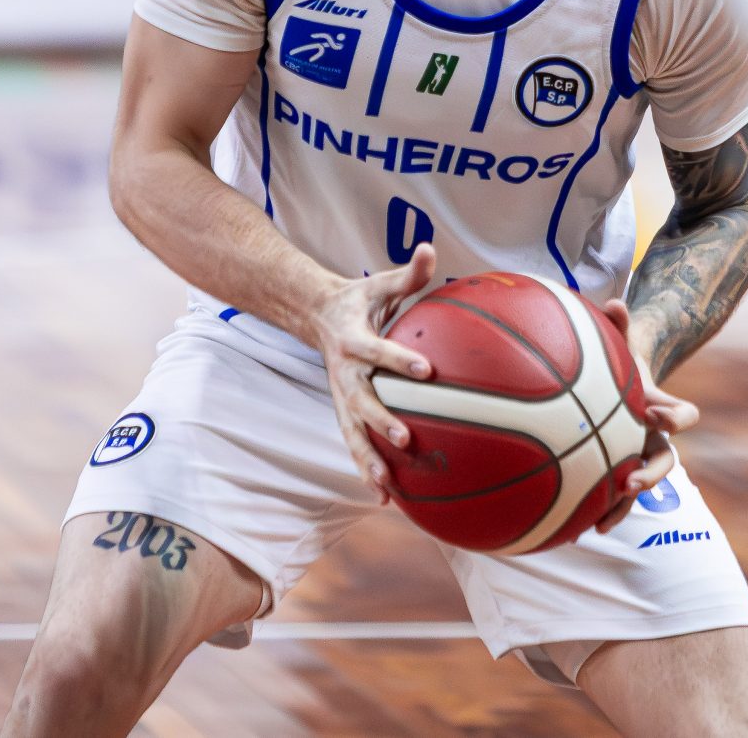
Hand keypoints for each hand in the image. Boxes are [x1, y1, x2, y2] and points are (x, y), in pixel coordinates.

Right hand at [308, 244, 436, 495]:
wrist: (317, 316)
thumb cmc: (359, 300)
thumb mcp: (380, 283)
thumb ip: (409, 273)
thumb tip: (430, 248)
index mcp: (355, 340)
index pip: (378, 351)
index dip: (399, 360)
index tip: (427, 370)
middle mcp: (345, 373)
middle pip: (361, 400)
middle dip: (380, 420)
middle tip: (405, 437)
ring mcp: (342, 396)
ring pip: (351, 431)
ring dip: (367, 458)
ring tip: (386, 485)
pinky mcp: (343, 410)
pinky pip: (353, 443)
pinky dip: (365, 469)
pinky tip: (385, 499)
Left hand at [594, 298, 699, 532]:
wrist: (622, 379)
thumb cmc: (619, 357)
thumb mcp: (621, 340)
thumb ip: (620, 324)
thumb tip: (614, 301)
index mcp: (660, 406)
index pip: (684, 415)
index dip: (675, 418)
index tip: (654, 417)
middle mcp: (655, 437)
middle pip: (666, 461)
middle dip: (652, 475)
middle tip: (631, 483)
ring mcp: (638, 456)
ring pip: (640, 485)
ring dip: (624, 505)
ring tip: (601, 523)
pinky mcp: (618, 468)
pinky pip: (613, 493)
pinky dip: (599, 508)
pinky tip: (574, 526)